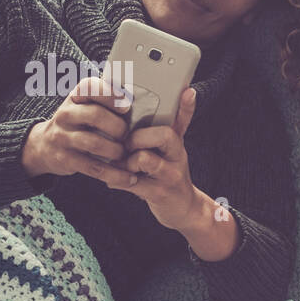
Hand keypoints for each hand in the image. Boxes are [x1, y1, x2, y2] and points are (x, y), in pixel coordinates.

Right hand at [22, 75, 135, 180]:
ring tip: (125, 154)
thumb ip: (106, 102)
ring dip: (116, 151)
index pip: (90, 87)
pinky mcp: (65, 159)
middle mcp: (66, 114)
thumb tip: (141, 100)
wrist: (43, 146)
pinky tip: (129, 177)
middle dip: (118, 127)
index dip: (110, 95)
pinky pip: (94, 168)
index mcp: (75, 97)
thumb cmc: (76, 124)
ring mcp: (63, 137)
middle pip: (95, 115)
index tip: (127, 106)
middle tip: (128, 135)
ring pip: (94, 143)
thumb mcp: (84, 107)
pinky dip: (115, 174)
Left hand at [113, 87, 201, 231]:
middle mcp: (178, 156)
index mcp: (177, 142)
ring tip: (121, 166)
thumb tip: (183, 94)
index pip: (181, 119)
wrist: (184, 209)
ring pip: (146, 158)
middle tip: (127, 145)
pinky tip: (114, 181)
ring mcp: (170, 174)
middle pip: (164, 135)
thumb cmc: (170, 174)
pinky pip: (134, 183)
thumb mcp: (174, 149)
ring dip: (127, 161)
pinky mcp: (160, 193)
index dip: (185, 106)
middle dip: (138, 137)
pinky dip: (118, 181)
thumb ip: (171, 126)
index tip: (185, 91)